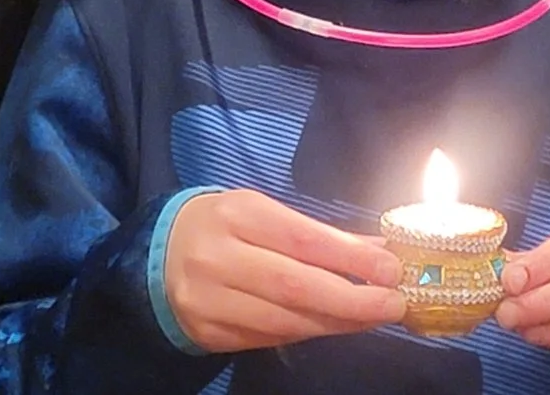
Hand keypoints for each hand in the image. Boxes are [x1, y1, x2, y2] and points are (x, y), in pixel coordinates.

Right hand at [161, 189, 405, 351]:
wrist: (157, 256)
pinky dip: (305, 331)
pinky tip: (331, 325)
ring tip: (370, 316)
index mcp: (237, 214)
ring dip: (335, 321)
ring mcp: (210, 300)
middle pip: (294, 285)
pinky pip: (268, 338)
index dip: (350, 258)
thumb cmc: (223, 226)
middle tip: (393, 304)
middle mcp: (219, 257)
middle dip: (351, 299)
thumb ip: (317, 233)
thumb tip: (377, 251)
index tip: (390, 270)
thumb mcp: (263, 212)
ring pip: (284, 319)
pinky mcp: (209, 333)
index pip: (302, 239)